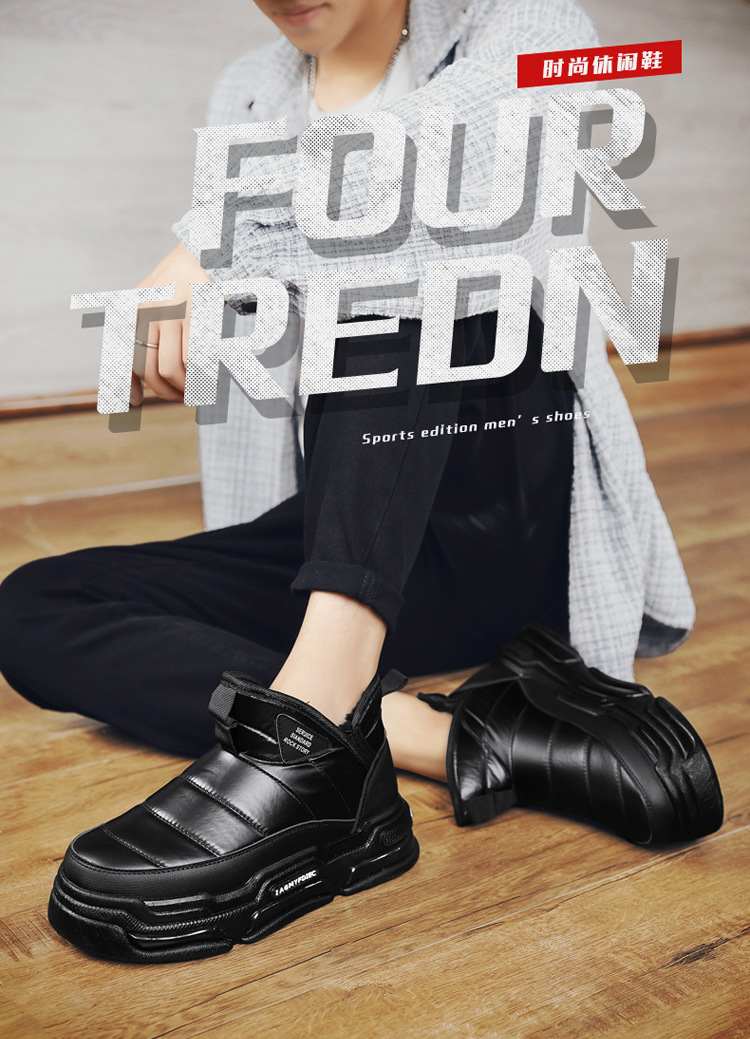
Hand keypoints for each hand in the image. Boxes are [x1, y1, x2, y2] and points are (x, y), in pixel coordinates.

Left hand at [131, 242, 211, 404]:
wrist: (205, 251)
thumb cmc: (180, 285)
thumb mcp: (152, 303)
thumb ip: (142, 336)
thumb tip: (134, 390)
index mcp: (130, 311)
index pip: (120, 358)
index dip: (124, 386)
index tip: (133, 403)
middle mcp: (144, 312)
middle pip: (149, 370)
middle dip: (168, 392)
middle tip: (183, 398)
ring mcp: (169, 313)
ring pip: (172, 369)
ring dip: (187, 388)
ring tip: (200, 391)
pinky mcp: (194, 314)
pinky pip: (195, 358)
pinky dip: (204, 376)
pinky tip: (212, 379)